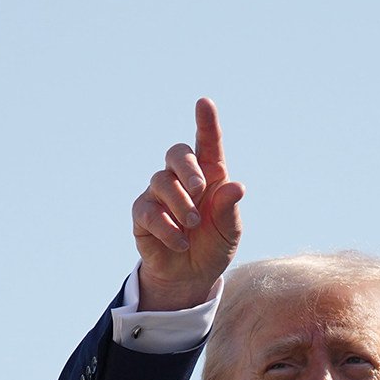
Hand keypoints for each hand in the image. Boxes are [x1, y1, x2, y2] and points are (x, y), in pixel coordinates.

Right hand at [131, 98, 243, 311]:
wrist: (191, 276)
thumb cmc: (213, 245)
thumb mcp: (229, 230)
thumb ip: (230, 209)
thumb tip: (236, 186)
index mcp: (209, 176)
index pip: (207, 144)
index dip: (206, 122)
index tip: (204, 103)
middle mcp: (181, 179)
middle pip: (176, 153)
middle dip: (188, 168)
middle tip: (199, 190)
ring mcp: (159, 194)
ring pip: (161, 182)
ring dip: (180, 204)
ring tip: (194, 225)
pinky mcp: (142, 214)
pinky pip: (149, 211)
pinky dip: (167, 227)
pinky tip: (181, 242)